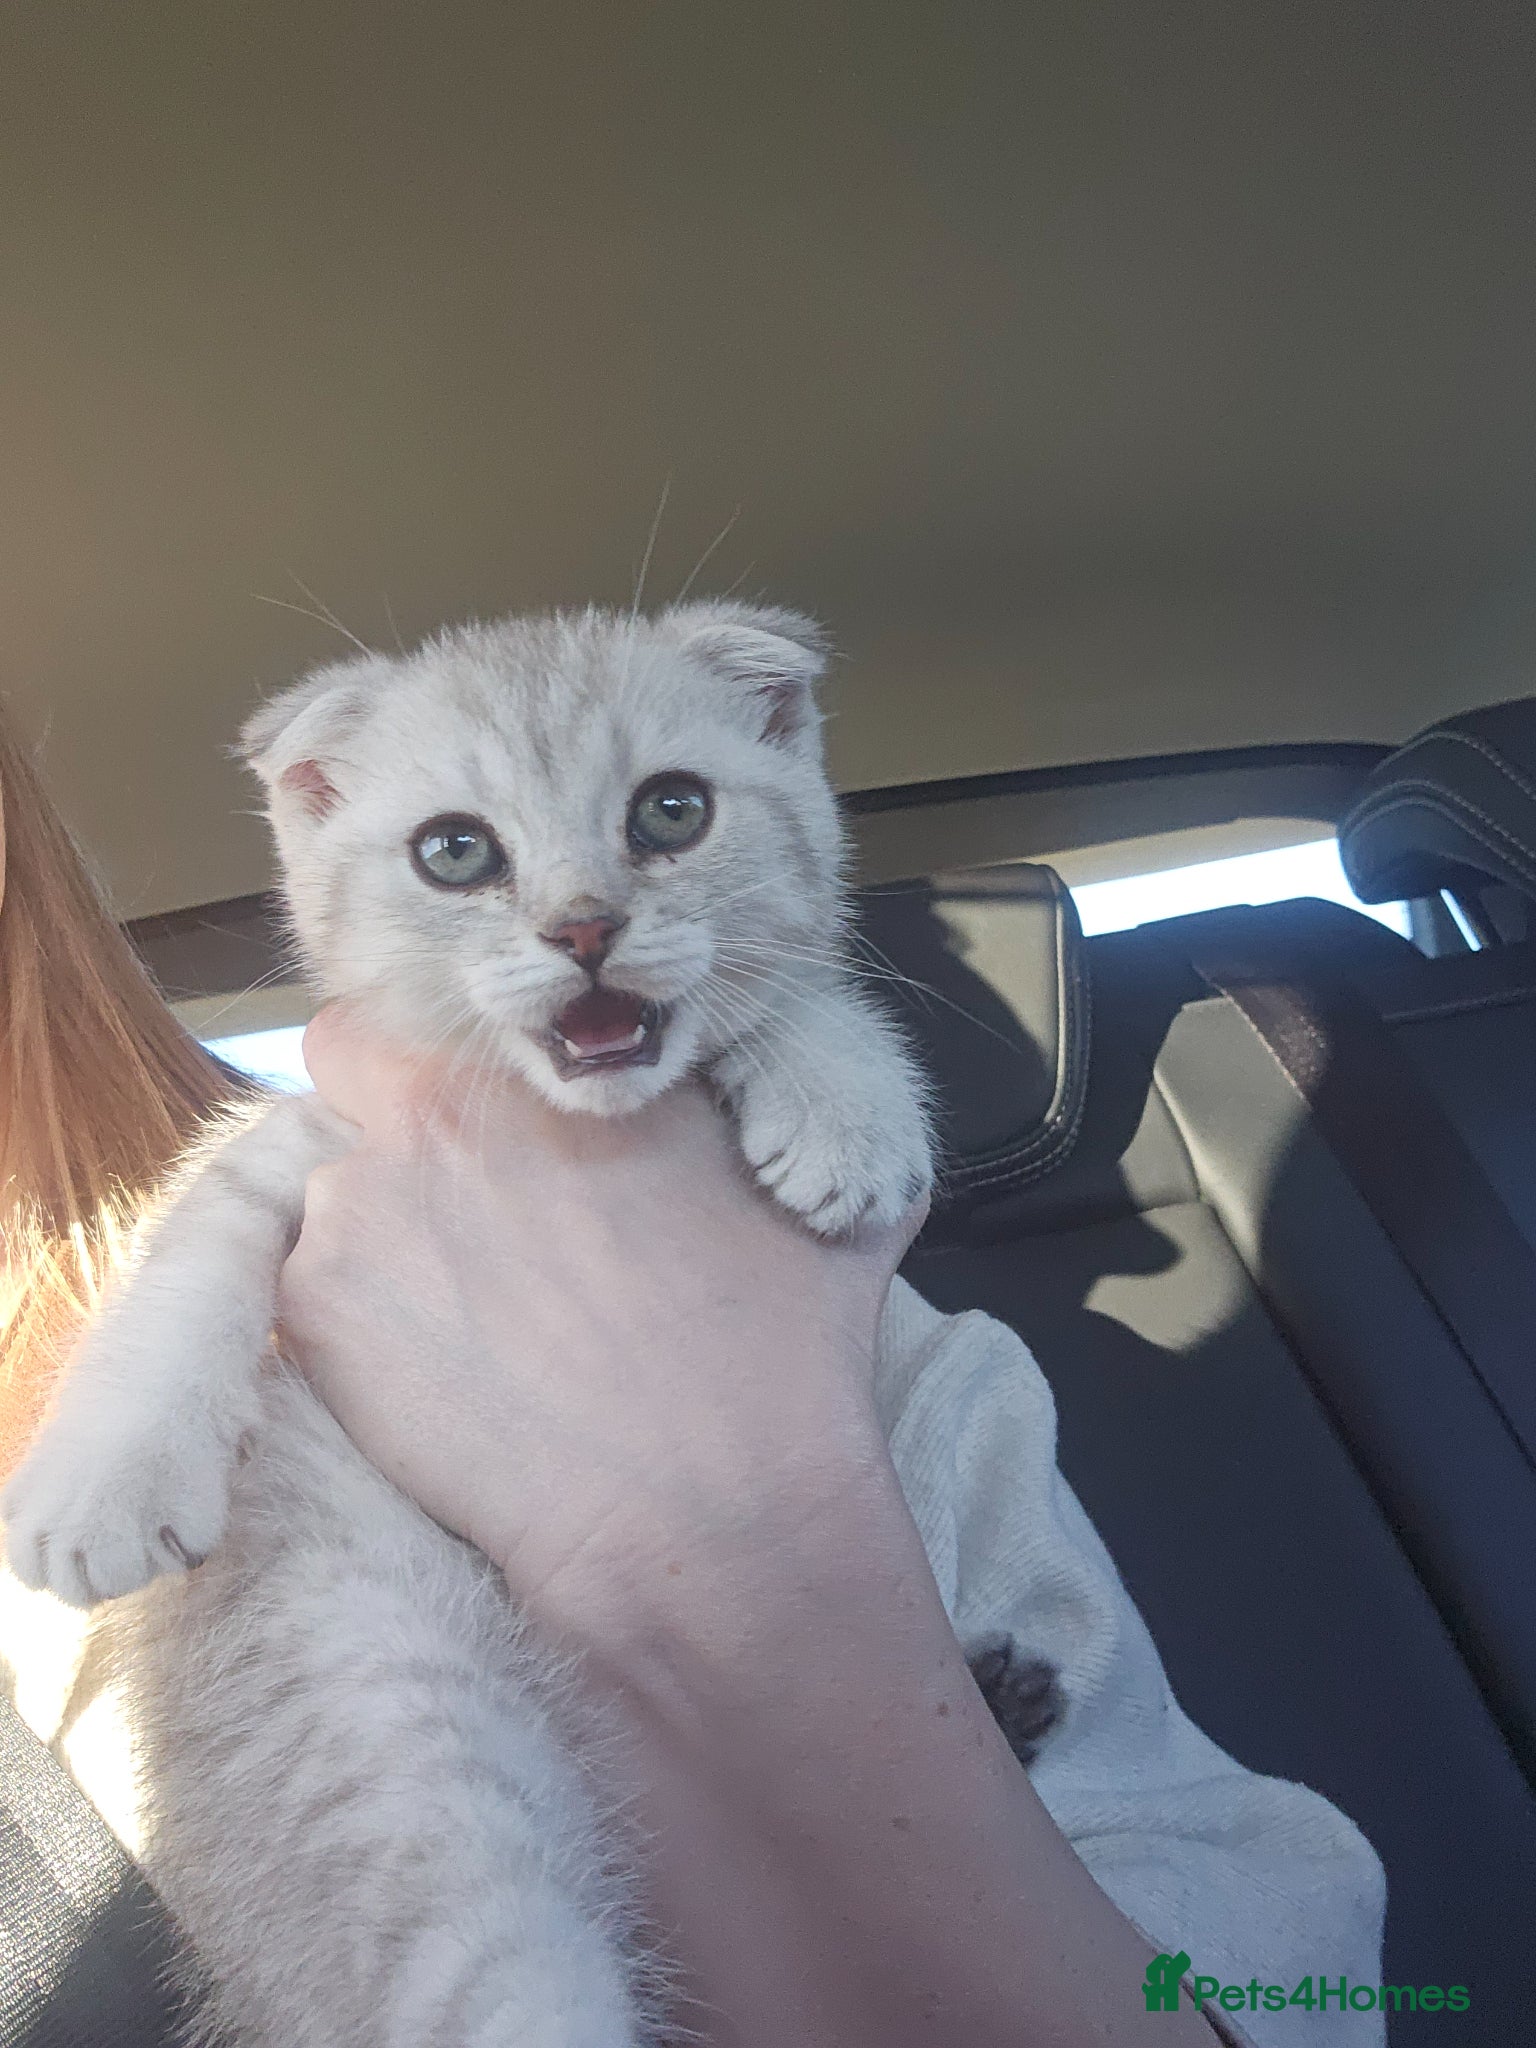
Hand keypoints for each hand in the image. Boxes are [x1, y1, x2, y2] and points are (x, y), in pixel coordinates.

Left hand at [278, 1002, 923, 1634]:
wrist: (707, 1510)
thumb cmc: (780, 1354)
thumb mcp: (815, 1189)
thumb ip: (772, 1114)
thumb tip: (772, 1087)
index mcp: (563, 1061)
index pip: (451, 1002)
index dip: (457, 1051)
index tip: (475, 1105)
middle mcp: (448, 1104)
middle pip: (353, 1056)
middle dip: (381, 1105)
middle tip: (443, 1189)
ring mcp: (365, 1201)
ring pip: (332, 1183)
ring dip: (376, 1224)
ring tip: (457, 1312)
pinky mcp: (317, 1305)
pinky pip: (306, 1284)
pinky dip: (354, 1319)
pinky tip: (434, 1375)